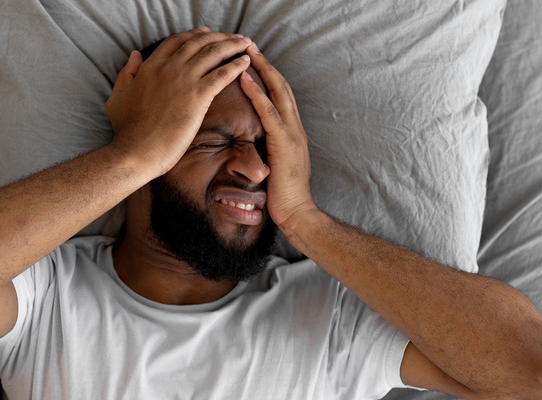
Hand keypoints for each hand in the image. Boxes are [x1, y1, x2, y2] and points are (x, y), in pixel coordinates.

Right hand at [105, 28, 252, 174]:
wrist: (137, 151)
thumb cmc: (127, 131)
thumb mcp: (117, 96)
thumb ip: (127, 73)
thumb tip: (135, 55)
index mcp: (150, 66)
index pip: (177, 41)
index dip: (194, 34)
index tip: (207, 32)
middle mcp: (168, 68)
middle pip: (199, 42)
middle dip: (220, 36)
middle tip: (234, 38)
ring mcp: (184, 80)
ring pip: (214, 53)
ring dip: (233, 45)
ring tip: (247, 45)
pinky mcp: (198, 96)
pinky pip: (222, 74)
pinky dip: (236, 65)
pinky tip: (246, 62)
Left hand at [239, 45, 316, 227]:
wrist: (297, 212)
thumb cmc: (283, 194)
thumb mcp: (276, 165)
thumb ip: (268, 148)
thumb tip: (253, 140)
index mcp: (292, 131)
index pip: (281, 94)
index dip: (268, 74)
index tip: (253, 59)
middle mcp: (295, 126)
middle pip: (281, 85)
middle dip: (264, 63)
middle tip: (248, 44)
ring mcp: (292, 133)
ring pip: (277, 92)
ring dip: (260, 70)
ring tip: (245, 52)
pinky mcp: (284, 143)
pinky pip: (269, 112)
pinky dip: (257, 93)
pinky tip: (244, 79)